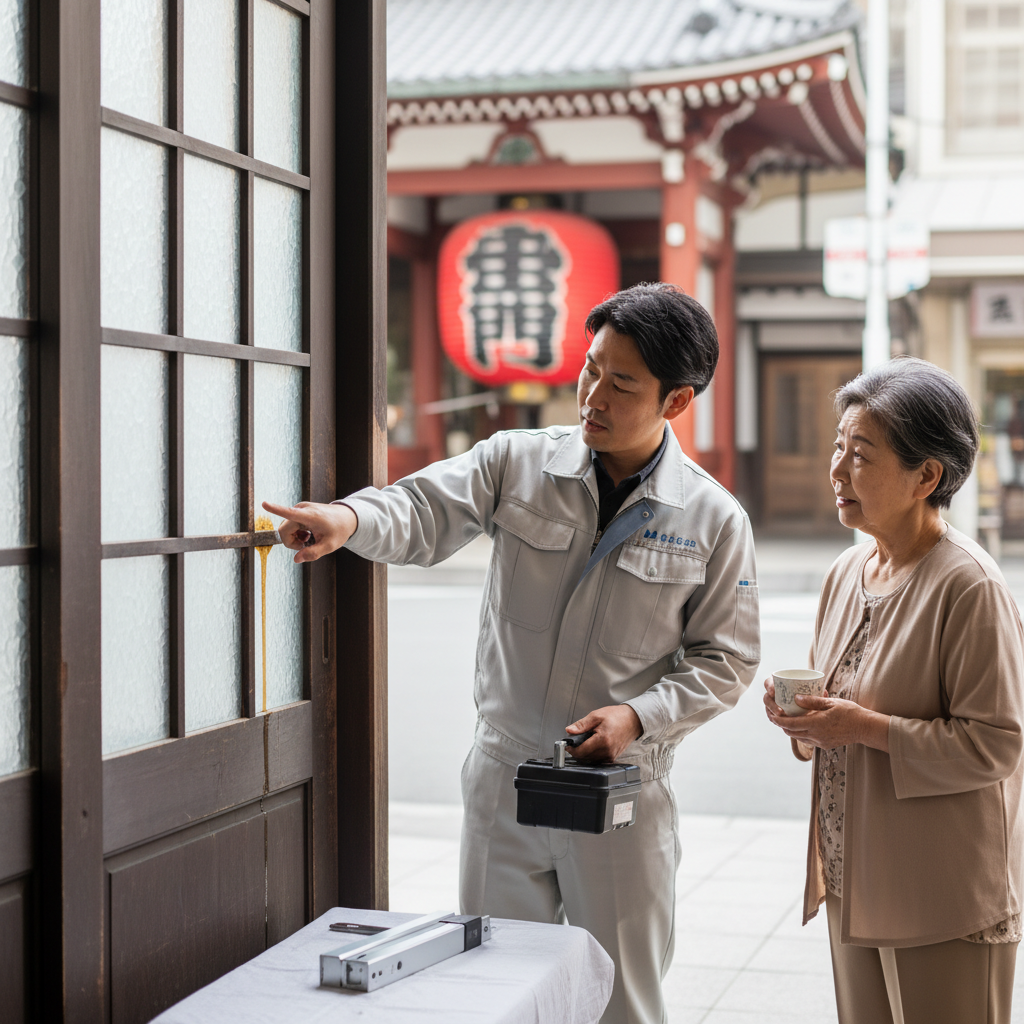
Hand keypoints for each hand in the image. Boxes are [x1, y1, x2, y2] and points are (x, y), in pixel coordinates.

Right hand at [261, 500, 357, 563]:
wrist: (346, 517)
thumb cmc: (339, 530)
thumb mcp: (330, 546)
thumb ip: (313, 554)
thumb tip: (296, 559)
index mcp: (310, 516)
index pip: (289, 513)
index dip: (275, 509)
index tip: (264, 504)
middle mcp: (302, 509)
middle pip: (284, 530)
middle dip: (291, 542)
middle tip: (305, 546)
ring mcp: (300, 508)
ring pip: (285, 528)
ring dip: (294, 537)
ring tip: (309, 538)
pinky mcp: (299, 509)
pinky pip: (289, 524)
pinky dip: (296, 532)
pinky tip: (307, 533)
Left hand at [566, 705, 642, 762]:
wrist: (633, 720)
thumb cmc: (617, 716)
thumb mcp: (596, 716)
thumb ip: (581, 725)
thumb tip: (569, 731)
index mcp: (602, 740)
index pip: (581, 751)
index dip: (572, 749)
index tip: (568, 745)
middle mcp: (607, 751)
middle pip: (585, 757)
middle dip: (578, 750)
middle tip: (576, 740)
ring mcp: (611, 756)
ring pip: (590, 759)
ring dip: (585, 753)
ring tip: (586, 740)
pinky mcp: (613, 757)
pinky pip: (598, 759)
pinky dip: (592, 754)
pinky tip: (593, 745)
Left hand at [764, 685, 889, 752]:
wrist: (865, 728)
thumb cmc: (849, 712)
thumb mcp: (831, 702)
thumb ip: (812, 701)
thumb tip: (795, 697)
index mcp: (816, 724)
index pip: (791, 724)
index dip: (779, 721)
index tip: (771, 715)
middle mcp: (816, 735)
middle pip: (792, 732)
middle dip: (782, 725)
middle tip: (776, 716)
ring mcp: (821, 742)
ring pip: (799, 737)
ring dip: (791, 730)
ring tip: (786, 720)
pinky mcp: (825, 745)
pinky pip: (808, 740)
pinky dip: (801, 733)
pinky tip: (801, 725)